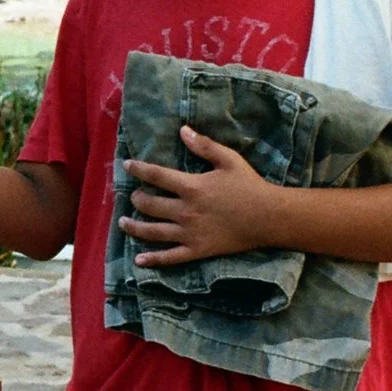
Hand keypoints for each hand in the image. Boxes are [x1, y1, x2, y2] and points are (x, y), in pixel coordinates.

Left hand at [118, 126, 278, 264]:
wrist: (268, 217)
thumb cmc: (249, 186)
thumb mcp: (229, 159)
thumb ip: (204, 145)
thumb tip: (182, 130)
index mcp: (191, 187)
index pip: (156, 176)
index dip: (138, 169)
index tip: (127, 165)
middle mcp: (185, 211)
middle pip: (150, 204)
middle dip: (137, 199)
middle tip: (134, 196)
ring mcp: (189, 233)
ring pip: (153, 231)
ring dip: (134, 227)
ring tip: (123, 222)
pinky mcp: (197, 250)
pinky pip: (170, 257)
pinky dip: (153, 259)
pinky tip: (139, 260)